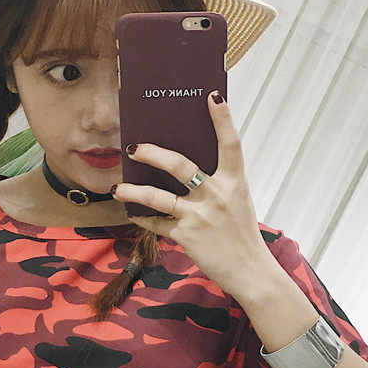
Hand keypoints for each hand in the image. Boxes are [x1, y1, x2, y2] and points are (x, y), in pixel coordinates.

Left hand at [111, 91, 272, 297]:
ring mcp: (201, 216)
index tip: (212, 96)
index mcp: (234, 182)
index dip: (223, 119)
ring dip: (133, 191)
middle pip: (180, 166)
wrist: (250, 272)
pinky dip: (144, 218)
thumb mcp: (236, 201)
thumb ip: (215, 182)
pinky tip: (132, 213)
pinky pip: (158, 223)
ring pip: (158, 198)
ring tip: (117, 188)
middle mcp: (217, 195)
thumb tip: (181, 165)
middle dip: (153, 154)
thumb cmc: (240, 233)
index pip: (231, 144)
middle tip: (134, 147)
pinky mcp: (187, 236)